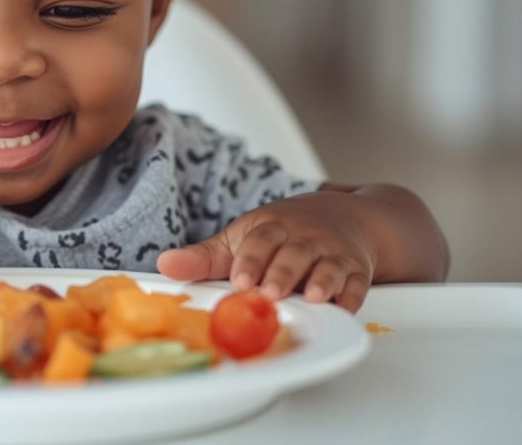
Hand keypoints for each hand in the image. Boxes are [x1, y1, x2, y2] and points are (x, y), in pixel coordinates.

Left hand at [156, 191, 379, 311]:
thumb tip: (164, 265)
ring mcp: (331, 252)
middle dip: (282, 273)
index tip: (239, 279)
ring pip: (327, 265)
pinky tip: (344, 305)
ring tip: (312, 296)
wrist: (340, 216)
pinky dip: (352, 294)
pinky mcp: (356, 270)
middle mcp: (303, 237)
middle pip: (293, 253)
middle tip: (269, 293)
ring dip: (321, 280)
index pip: (259, 239)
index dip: (249, 259)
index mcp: (271, 227)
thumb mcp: (239, 238)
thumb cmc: (280, 233)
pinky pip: (357, 281)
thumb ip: (204, 257)